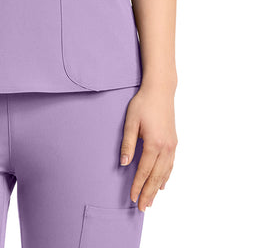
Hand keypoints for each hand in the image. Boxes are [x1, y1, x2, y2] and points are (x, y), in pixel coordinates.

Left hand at [119, 82, 177, 211]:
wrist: (160, 90)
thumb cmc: (143, 104)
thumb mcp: (130, 121)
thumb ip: (127, 143)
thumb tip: (123, 163)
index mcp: (154, 143)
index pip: (144, 171)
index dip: (138, 186)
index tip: (132, 198)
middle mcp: (166, 147)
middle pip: (156, 176)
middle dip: (148, 193)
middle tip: (142, 208)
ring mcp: (172, 145)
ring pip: (165, 173)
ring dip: (157, 188)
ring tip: (151, 200)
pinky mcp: (174, 142)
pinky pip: (171, 164)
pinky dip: (166, 176)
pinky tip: (162, 184)